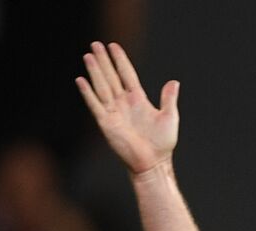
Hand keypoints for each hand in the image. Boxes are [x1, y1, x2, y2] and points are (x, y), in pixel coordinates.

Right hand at [76, 41, 178, 175]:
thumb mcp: (169, 117)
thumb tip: (174, 82)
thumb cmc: (162, 143)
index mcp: (138, 99)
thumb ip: (169, 99)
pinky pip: (95, 104)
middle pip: (111, 76)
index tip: (113, 46)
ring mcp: (114, 111)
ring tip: (88, 55)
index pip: (127, 74)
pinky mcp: (106, 123)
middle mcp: (123, 103)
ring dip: (95, 71)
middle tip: (95, 44)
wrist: (153, 163)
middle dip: (103, 60)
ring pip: (102, 86)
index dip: (120, 60)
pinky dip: (88, 93)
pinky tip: (81, 80)